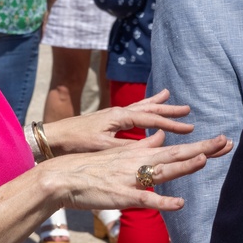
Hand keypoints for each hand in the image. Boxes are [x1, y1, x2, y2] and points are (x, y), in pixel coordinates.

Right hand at [41, 132, 231, 214]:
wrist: (62, 176)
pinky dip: (162, 202)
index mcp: (140, 153)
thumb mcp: (119, 152)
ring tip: (205, 158)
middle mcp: (139, 162)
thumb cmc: (91, 168)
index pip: (176, 147)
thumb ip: (142, 145)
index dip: (201, 145)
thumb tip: (160, 137)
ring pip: (163, 171)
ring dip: (184, 165)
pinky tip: (178, 204)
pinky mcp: (122, 196)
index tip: (223, 140)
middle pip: (176, 154)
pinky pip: (145, 200)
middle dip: (203, 149)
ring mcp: (131, 179)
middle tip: (227, 142)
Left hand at [44, 88, 192, 153]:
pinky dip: (142, 108)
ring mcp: (112, 115)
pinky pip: (131, 111)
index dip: (171, 123)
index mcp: (119, 117)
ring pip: (140, 107)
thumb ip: (131, 144)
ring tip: (168, 96)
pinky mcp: (106, 120)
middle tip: (187, 109)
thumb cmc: (77, 143)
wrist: (54, 139)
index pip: (151, 118)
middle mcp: (118, 112)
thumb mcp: (105, 147)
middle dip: (168, 110)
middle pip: (148, 108)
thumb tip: (157, 140)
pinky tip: (144, 110)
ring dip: (156, 104)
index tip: (189, 127)